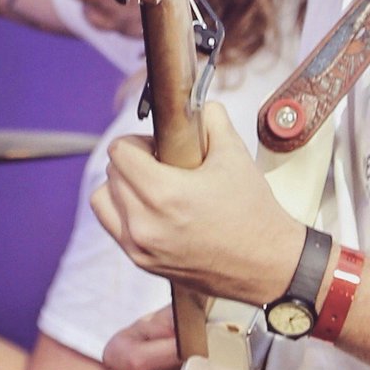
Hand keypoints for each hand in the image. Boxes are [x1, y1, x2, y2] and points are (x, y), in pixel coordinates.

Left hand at [91, 102, 304, 304]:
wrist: (266, 264)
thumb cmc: (253, 214)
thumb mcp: (235, 156)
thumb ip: (213, 120)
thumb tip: (199, 105)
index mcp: (164, 194)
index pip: (119, 152)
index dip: (139, 141)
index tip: (158, 146)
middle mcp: (145, 224)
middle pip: (111, 174)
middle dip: (133, 162)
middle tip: (162, 163)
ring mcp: (141, 247)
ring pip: (103, 201)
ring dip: (121, 188)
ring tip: (151, 187)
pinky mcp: (143, 262)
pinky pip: (115, 227)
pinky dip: (125, 212)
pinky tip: (153, 209)